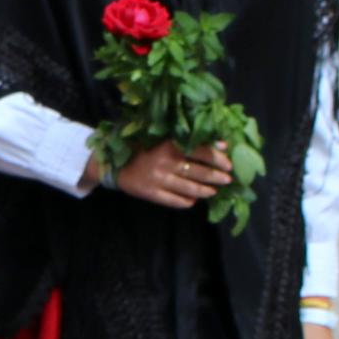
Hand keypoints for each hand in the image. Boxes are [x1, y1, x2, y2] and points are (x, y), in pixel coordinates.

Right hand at [108, 139, 235, 207]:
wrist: (109, 162)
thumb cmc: (138, 146)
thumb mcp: (159, 137)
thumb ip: (183, 139)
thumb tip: (216, 144)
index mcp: (168, 145)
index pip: (200, 151)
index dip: (217, 157)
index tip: (228, 162)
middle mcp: (165, 163)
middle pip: (199, 172)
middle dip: (217, 176)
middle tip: (228, 179)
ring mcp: (158, 180)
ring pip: (190, 188)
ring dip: (206, 190)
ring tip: (214, 191)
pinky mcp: (151, 194)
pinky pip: (175, 201)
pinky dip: (187, 201)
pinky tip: (194, 200)